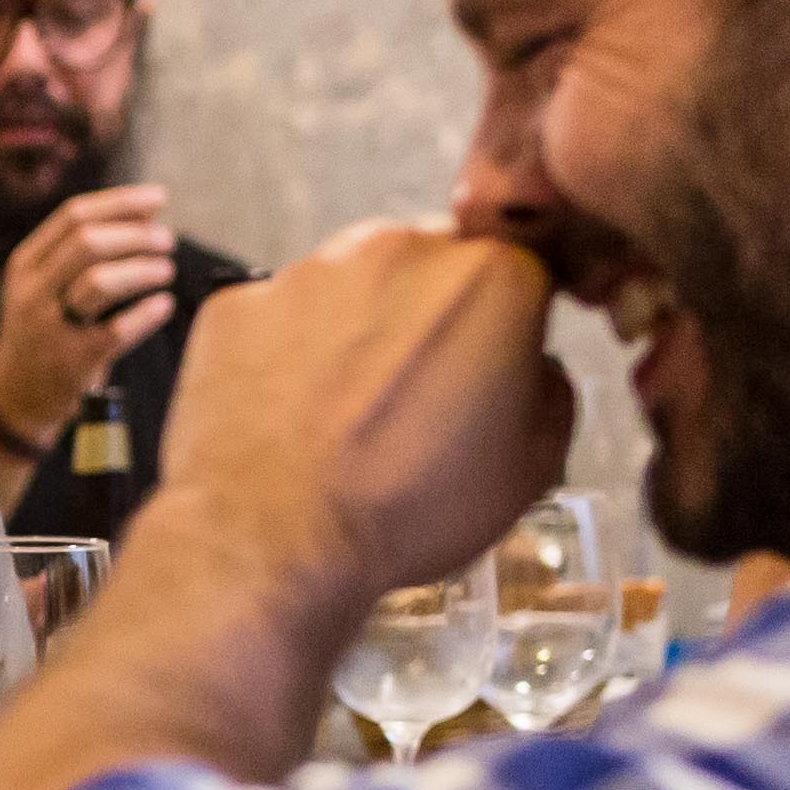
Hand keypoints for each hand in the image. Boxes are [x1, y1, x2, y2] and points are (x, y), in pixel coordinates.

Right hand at [0, 186, 179, 436]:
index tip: (159, 198)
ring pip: (99, 281)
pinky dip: (147, 314)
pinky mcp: (72, 361)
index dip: (121, 202)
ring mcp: (49, 327)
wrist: (14, 398)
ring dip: (142, 270)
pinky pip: (117, 329)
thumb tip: (146, 212)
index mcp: (25, 264)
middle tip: (167, 240)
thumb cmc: (43, 331)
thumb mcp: (44, 286)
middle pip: (87, 242)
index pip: (73, 215)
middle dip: (135, 235)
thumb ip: (82, 251)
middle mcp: (32, 292)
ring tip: (166, 270)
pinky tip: (163, 305)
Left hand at [144, 222, 568, 624]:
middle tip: (415, 395)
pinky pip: (278, 318)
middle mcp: (401, 250)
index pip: (522, 272)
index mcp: (493, 277)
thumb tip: (532, 367)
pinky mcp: (238, 302)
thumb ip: (551, 389)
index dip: (509, 325)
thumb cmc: (405, 508)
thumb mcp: (531, 466)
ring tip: (347, 411)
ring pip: (352, 286)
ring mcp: (310, 270)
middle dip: (431, 318)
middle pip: (433, 267)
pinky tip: (289, 413)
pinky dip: (285, 353)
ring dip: (358, 331)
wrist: (272, 540)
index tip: (490, 367)